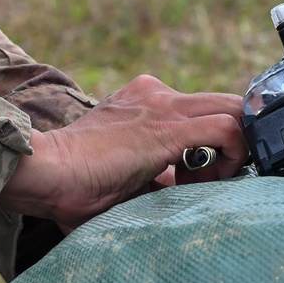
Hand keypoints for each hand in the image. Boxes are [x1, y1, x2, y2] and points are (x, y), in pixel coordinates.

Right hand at [0, 74, 246, 230]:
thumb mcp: (127, 172)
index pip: (202, 109)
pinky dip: (232, 157)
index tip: (199, 180)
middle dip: (235, 142)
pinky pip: (226, 129)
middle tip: (218, 178)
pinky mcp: (167, 127)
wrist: (48, 172)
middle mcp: (156, 92)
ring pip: (234, 109)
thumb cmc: (76, 184)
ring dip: (235, 151)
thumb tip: (185, 190)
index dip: (214, 146)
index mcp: (143, 99)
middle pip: (226, 102)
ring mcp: (162, 104)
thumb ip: (157, 174)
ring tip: (206, 182)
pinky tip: (204, 182)